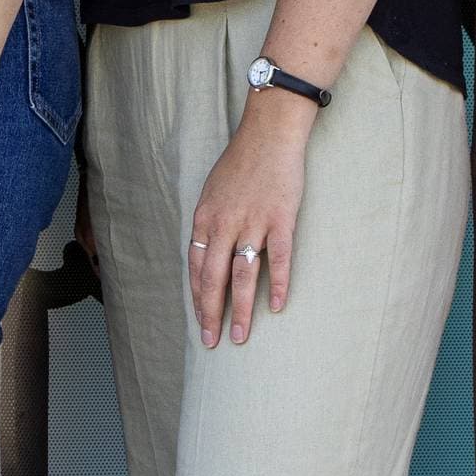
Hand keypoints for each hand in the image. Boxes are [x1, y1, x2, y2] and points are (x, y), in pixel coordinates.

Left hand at [186, 96, 310, 348]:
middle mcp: (223, 224)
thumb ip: (209, 223)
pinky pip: (278, 258)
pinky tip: (276, 307)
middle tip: (212, 342)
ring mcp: (252, 223)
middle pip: (213, 279)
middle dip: (211, 314)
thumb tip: (206, 253)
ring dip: (241, 310)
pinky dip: (277, 284)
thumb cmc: (241, 162)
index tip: (201, 322)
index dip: (197, 298)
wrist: (269, 133)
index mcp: (204, 219)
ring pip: (242, 276)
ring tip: (241, 336)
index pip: (195, 268)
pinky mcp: (280, 219)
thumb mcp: (212, 191)